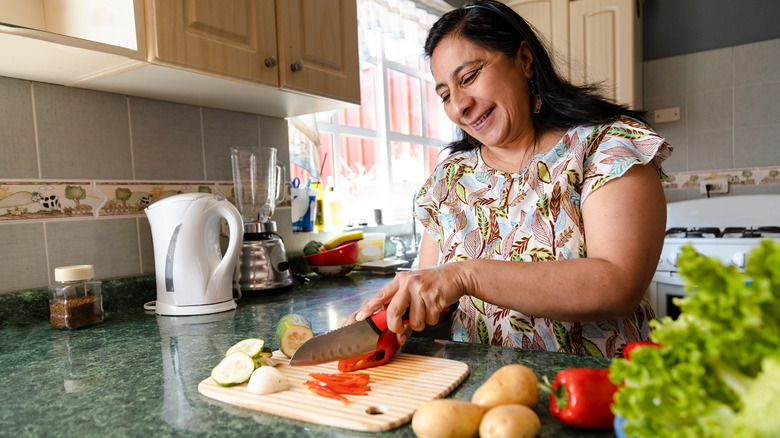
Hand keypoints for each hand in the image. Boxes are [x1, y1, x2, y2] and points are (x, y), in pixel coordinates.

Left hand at [344, 263, 468, 343]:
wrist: (456, 275)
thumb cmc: (432, 284)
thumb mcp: (413, 287)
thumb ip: (402, 304)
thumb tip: (397, 332)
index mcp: (400, 280)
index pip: (380, 296)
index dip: (369, 308)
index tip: (359, 318)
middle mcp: (408, 283)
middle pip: (394, 312)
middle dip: (396, 326)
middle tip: (401, 329)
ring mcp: (421, 290)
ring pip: (414, 321)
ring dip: (421, 323)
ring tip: (426, 311)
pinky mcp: (434, 298)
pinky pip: (429, 320)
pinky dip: (433, 319)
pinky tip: (435, 308)